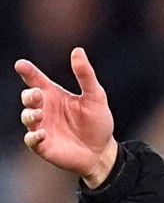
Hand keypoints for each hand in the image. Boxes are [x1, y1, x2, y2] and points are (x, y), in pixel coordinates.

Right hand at [15, 47, 117, 187]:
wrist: (102, 152)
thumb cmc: (98, 122)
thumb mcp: (96, 97)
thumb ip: (85, 75)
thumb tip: (78, 50)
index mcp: (54, 95)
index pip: (36, 80)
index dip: (27, 71)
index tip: (21, 65)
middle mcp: (44, 109)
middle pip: (28, 97)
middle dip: (30, 95)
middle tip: (38, 94)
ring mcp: (42, 127)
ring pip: (27, 117)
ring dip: (30, 114)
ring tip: (39, 114)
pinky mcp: (43, 145)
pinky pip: (31, 140)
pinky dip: (34, 136)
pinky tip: (42, 133)